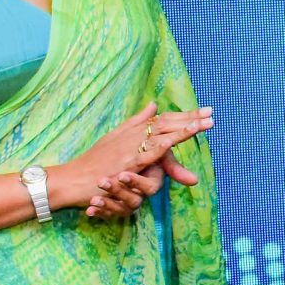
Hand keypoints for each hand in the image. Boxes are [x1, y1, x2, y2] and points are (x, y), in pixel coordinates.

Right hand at [52, 102, 212, 212]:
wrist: (72, 179)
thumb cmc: (93, 163)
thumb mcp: (114, 138)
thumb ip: (136, 122)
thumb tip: (153, 105)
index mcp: (132, 131)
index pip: (163, 119)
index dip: (184, 114)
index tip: (205, 111)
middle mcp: (133, 135)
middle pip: (167, 122)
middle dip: (191, 117)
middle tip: (212, 113)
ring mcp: (131, 147)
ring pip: (163, 133)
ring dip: (186, 126)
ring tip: (206, 121)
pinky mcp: (129, 161)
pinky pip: (153, 150)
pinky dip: (170, 142)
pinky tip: (182, 139)